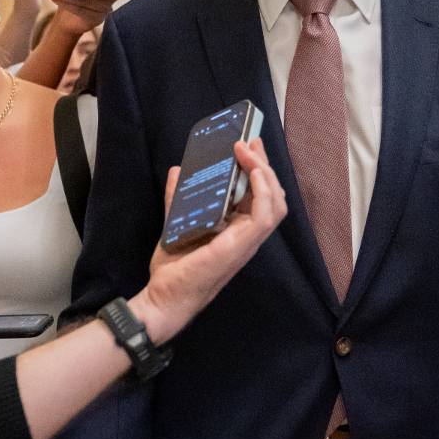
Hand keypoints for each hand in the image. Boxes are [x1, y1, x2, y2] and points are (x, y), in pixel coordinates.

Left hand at [131, 138, 285, 343]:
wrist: (163, 297)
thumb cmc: (173, 269)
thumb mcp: (176, 223)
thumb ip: (179, 198)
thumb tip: (177, 170)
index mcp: (237, 230)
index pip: (260, 197)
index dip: (259, 169)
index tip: (248, 144)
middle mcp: (247, 235)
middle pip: (273, 196)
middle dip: (265, 164)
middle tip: (250, 141)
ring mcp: (246, 241)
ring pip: (275, 203)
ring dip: (265, 173)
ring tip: (249, 151)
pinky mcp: (240, 245)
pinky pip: (265, 215)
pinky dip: (264, 190)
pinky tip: (253, 172)